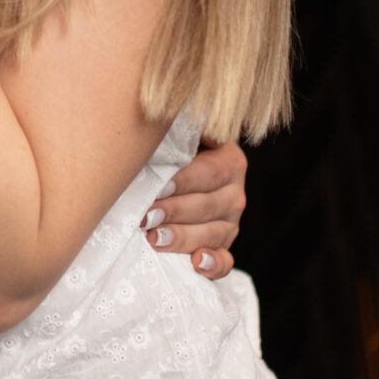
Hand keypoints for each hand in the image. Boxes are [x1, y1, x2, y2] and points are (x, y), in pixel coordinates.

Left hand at [143, 139, 244, 277]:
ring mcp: (230, 225)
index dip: (184, 181)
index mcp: (229, 162)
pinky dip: (212, 265)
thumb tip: (162, 113)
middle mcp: (234, 195)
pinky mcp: (223, 249)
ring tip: (153, 239)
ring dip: (182, 238)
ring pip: (212, 235)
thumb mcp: (179, 137)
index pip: (209, 172)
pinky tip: (195, 262)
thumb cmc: (169, 154)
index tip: (158, 187)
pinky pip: (224, 262)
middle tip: (144, 216)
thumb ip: (177, 130)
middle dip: (173, 212)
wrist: (176, 184)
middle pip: (207, 206)